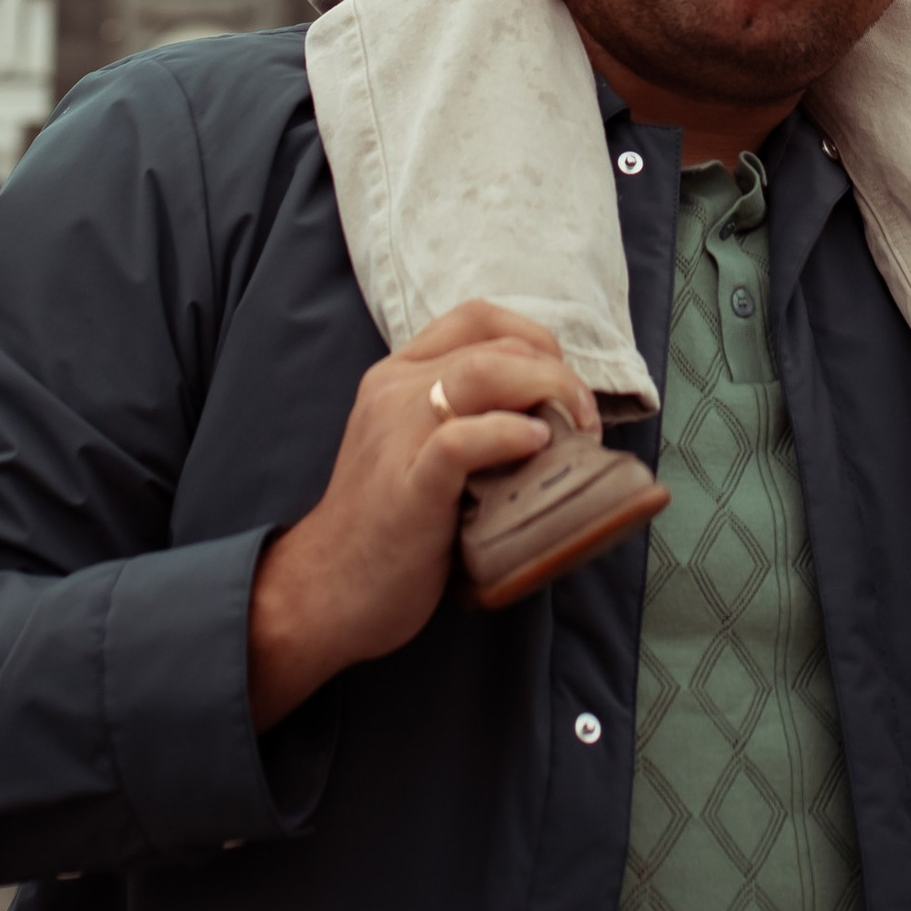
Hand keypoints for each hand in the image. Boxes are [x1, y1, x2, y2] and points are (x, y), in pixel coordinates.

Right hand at [244, 303, 599, 727]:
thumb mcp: (418, 449)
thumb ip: (464, 417)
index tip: (563, 384)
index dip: (537, 339)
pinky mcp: (406, 487)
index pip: (477, 318)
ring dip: (548, 392)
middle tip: (585, 423)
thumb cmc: (389, 527)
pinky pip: (461, 440)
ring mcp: (395, 435)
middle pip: (494, 346)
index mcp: (396, 376)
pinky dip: (510, 435)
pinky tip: (536, 447)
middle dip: (557, 374)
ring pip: (481, 372)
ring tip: (575, 433)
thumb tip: (550, 415)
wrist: (325, 592)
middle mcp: (392, 392)